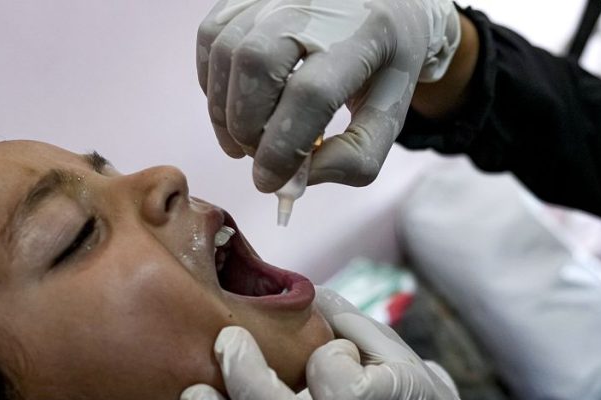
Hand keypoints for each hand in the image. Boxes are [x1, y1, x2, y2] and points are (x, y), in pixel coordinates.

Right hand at [196, 0, 460, 191]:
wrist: (382, 5)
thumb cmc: (385, 65)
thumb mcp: (390, 115)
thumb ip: (355, 158)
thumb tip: (295, 179)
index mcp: (366, 31)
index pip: (311, 93)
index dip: (283, 147)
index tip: (270, 181)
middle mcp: (318, 1)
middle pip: (257, 63)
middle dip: (248, 128)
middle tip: (258, 157)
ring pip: (227, 51)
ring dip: (224, 112)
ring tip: (244, 141)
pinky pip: (210, 38)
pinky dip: (213, 84)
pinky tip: (234, 107)